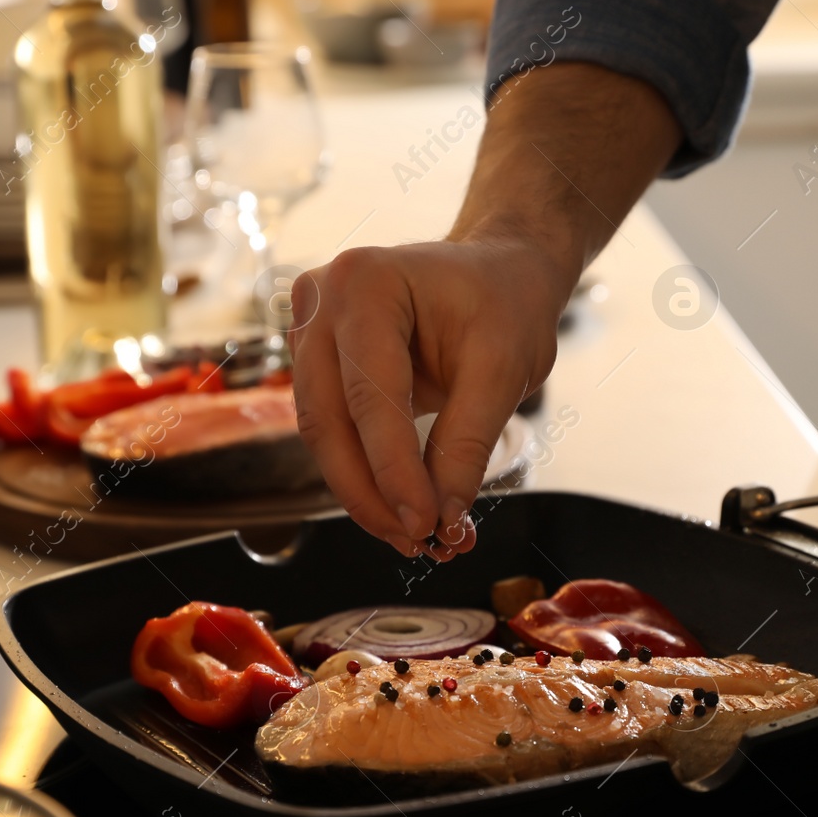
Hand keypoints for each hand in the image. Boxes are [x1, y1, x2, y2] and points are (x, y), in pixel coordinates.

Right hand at [289, 234, 570, 559]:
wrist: (499, 273)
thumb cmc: (506, 304)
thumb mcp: (504, 371)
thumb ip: (467, 445)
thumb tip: (443, 521)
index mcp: (365, 282)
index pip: (369, 396)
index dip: (393, 471)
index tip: (425, 526)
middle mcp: (322, 300)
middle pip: (329, 420)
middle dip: (371, 493)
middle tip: (416, 543)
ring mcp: (310, 328)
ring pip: (323, 434)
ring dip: (364, 493)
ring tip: (414, 536)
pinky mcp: (316, 360)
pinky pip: (331, 428)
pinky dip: (364, 473)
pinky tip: (400, 508)